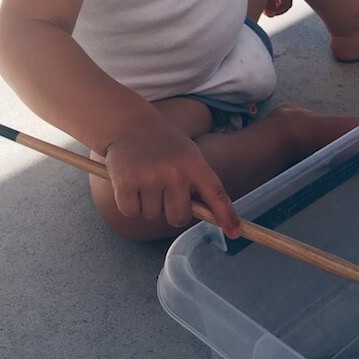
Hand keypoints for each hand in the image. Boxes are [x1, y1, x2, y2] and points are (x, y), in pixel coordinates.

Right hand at [104, 121, 240, 237]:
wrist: (130, 125)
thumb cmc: (165, 146)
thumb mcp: (189, 156)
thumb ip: (199, 183)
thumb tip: (210, 216)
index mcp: (194, 163)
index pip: (215, 193)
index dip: (226, 215)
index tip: (234, 232)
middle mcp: (174, 171)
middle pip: (178, 218)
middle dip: (172, 213)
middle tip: (165, 193)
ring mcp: (149, 177)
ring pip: (153, 216)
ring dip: (149, 205)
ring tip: (146, 180)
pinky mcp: (125, 183)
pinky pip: (131, 212)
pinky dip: (130, 205)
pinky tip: (130, 184)